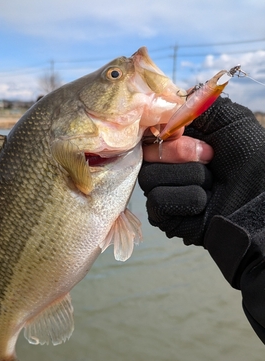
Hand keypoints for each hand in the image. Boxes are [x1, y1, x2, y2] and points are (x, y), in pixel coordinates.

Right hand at [139, 98, 264, 245]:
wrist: (260, 199)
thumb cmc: (249, 158)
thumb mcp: (228, 118)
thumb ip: (196, 103)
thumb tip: (166, 104)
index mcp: (178, 142)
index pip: (148, 131)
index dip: (162, 129)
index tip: (184, 129)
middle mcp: (166, 166)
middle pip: (146, 154)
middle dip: (179, 153)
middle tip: (209, 155)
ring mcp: (163, 192)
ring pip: (151, 178)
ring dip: (190, 177)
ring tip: (212, 184)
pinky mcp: (164, 217)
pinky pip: (160, 201)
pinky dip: (189, 199)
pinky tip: (205, 204)